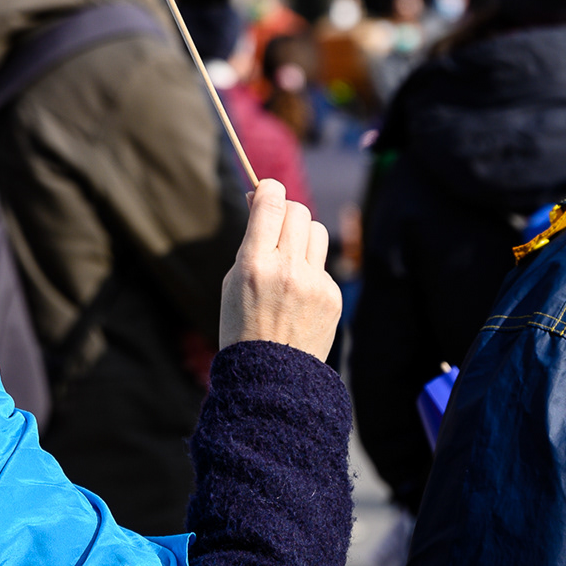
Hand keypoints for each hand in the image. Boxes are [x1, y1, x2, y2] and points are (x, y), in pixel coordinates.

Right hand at [219, 179, 342, 360]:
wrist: (270, 376)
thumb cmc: (242, 325)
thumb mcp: (233, 280)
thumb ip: (251, 241)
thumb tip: (262, 201)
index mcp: (254, 263)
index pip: (271, 202)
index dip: (267, 189)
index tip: (263, 191)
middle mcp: (288, 269)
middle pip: (298, 210)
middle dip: (285, 211)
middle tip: (275, 225)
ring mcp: (314, 283)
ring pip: (317, 231)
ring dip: (302, 236)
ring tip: (290, 258)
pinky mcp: (332, 296)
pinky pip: (324, 265)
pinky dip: (311, 271)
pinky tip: (298, 295)